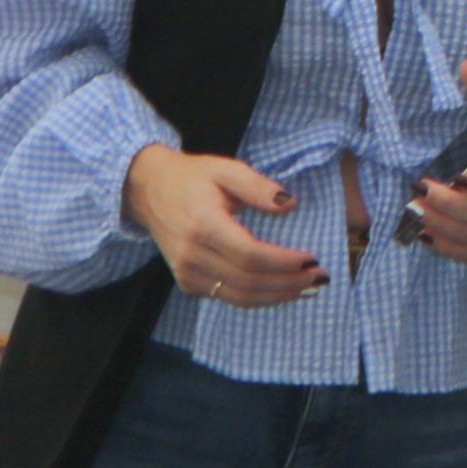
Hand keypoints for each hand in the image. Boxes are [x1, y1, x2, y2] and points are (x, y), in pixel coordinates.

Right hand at [124, 145, 327, 306]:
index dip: (284, 262)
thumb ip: (258, 186)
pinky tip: (280, 290)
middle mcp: (192, 254)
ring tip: (307, 288)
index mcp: (203, 224)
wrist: (147, 190)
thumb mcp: (226, 169)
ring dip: (277, 296)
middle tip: (319, 277)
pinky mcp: (186, 282)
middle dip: (288, 283)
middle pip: (248, 281)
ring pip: (238, 296)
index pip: (250, 255)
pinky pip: (226, 297)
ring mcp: (186, 272)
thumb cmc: (191, 178)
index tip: (311, 259)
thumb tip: (290, 205)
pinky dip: (257, 298)